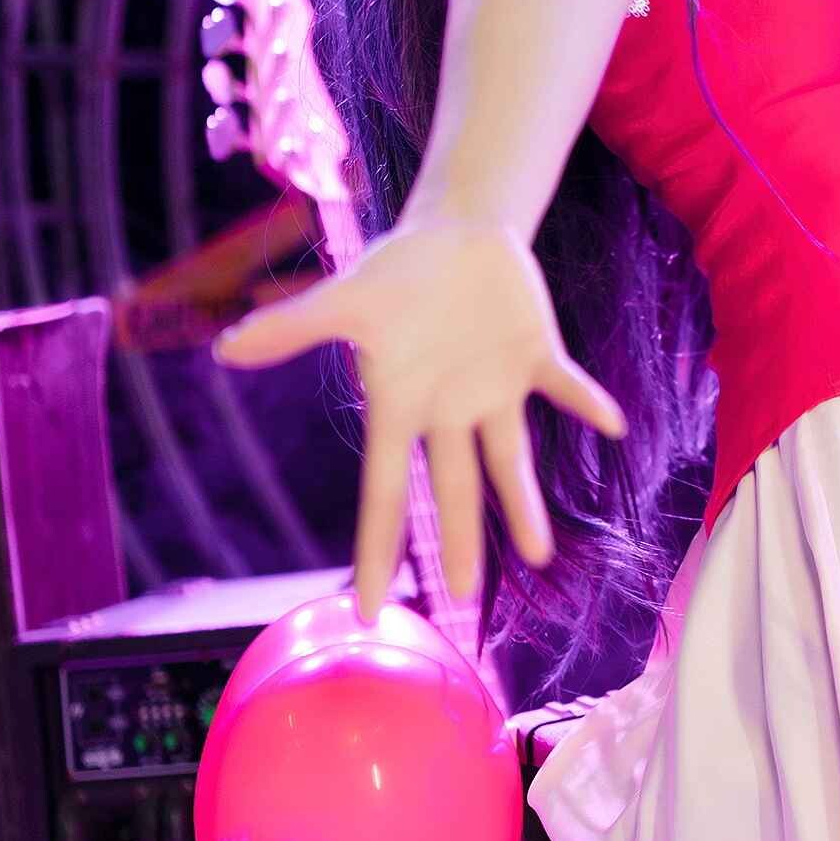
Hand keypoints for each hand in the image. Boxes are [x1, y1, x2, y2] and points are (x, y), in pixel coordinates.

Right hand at [210, 209, 625, 623]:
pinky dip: (586, 403)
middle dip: (460, 541)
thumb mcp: (344, 301)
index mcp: (401, 407)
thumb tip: (225, 349)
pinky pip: (565, 386)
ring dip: (525, 503)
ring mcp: (495, 387)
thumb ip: (292, 328)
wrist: (452, 233)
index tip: (369, 607)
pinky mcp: (535, 355)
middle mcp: (449, 410)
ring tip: (542, 554)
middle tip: (467, 599)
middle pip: (453, 488)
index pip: (384, 492)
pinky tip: (614, 425)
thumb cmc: (396, 274)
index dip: (378, 547)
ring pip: (511, 457)